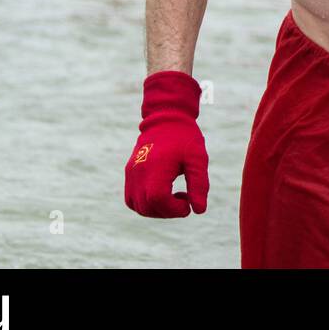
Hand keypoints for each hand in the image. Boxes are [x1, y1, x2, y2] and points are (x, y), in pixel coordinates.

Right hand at [124, 70, 208, 217]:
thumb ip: (199, 184)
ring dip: (158, 210)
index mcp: (155, 167)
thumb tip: (199, 210)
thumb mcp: (197, 159)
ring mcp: (131, 173)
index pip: (158, 199)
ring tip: (174, 196)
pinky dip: (146, 204)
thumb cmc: (184, 138)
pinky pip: (132, 199)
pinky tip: (163, 194)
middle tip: (185, 199)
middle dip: (168, 211)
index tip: (188, 203)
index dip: (174, 209)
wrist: (166, 118)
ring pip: (138, 206)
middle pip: (147, 206)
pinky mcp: (129, 174)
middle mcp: (138, 172)